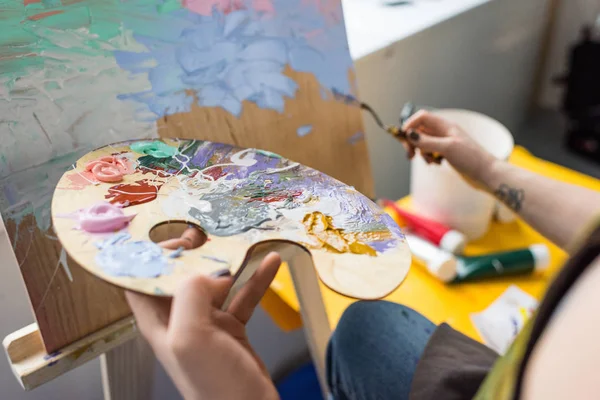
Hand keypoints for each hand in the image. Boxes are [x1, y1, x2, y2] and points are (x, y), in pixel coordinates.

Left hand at [126, 245, 281, 399]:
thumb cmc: (214, 384)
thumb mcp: (191, 337)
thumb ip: (190, 295)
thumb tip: (209, 272)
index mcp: (158, 322)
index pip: (142, 281)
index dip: (152, 258)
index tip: (177, 239)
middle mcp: (179, 320)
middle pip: (180, 277)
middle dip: (195, 253)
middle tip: (209, 232)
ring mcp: (207, 324)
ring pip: (216, 283)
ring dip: (231, 262)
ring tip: (242, 241)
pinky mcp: (232, 328)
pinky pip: (243, 297)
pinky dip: (255, 279)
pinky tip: (270, 263)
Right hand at [402, 110, 496, 186]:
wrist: (486, 174)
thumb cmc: (471, 158)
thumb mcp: (447, 148)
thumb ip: (427, 141)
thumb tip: (409, 134)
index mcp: (445, 126)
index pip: (422, 117)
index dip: (410, 125)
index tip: (404, 138)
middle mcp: (444, 132)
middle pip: (420, 130)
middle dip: (412, 142)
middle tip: (410, 155)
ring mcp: (445, 142)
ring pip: (424, 142)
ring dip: (421, 152)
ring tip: (429, 161)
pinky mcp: (446, 153)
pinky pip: (430, 151)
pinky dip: (428, 157)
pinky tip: (435, 163)